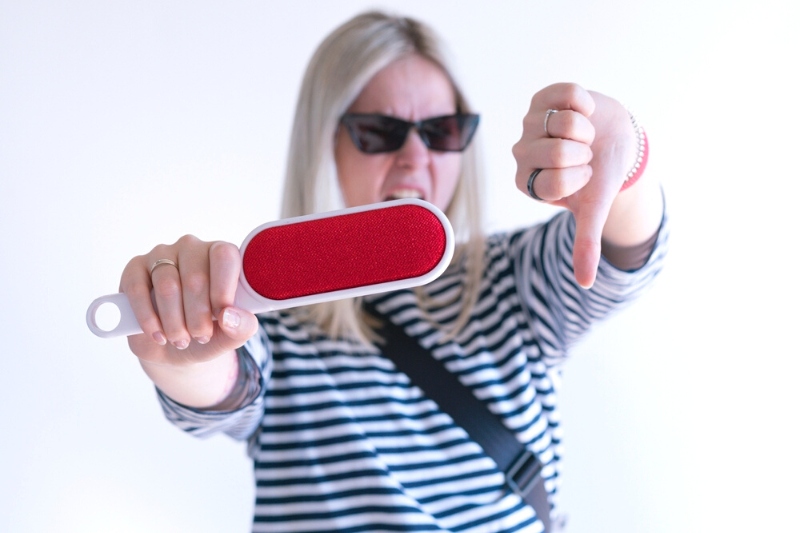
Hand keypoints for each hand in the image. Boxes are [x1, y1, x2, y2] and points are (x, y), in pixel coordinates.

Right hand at [120, 235, 258, 366]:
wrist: (175, 348)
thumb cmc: (209, 332)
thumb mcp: (231, 335)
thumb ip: (242, 327)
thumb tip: (229, 316)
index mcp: (222, 255)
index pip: (225, 256)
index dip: (223, 289)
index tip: (221, 316)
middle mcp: (192, 248)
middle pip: (196, 277)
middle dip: (198, 316)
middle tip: (200, 336)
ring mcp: (161, 255)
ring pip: (168, 286)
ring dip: (174, 321)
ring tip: (180, 340)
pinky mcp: (134, 269)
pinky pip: (138, 290)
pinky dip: (148, 318)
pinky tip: (158, 334)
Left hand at [512, 83, 637, 287]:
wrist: (613, 140)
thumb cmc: (598, 176)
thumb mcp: (592, 210)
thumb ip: (585, 244)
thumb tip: (585, 284)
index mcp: (526, 182)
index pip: (552, 181)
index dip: (579, 177)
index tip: (582, 176)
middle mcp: (521, 153)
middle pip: (555, 151)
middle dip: (582, 153)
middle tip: (583, 154)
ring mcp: (530, 123)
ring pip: (563, 123)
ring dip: (585, 130)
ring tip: (583, 135)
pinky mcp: (543, 97)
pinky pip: (569, 95)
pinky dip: (586, 103)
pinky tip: (583, 112)